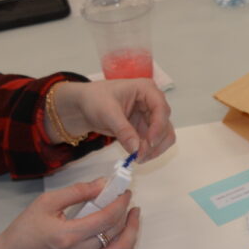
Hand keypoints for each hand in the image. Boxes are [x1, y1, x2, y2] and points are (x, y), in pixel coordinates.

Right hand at [0, 179, 138, 248]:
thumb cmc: (26, 229)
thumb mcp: (46, 202)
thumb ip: (77, 191)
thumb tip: (103, 184)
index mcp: (69, 235)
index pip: (107, 218)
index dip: (121, 203)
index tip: (125, 192)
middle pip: (117, 234)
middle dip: (129, 216)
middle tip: (129, 202)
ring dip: (132, 234)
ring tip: (132, 218)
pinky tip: (124, 238)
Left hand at [50, 79, 175, 161]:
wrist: (82, 106)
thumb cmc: (94, 99)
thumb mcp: (107, 113)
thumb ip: (123, 131)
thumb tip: (136, 149)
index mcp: (146, 89)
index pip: (161, 109)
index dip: (158, 127)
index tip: (149, 143)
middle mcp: (152, 102)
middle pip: (165, 124)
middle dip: (156, 142)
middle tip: (141, 156)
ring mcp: (150, 116)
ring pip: (163, 136)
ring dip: (155, 149)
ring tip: (138, 158)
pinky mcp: (145, 128)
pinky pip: (154, 142)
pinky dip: (148, 151)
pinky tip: (137, 156)